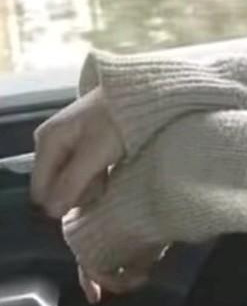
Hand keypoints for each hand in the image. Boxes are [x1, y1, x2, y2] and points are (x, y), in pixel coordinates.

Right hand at [30, 86, 162, 303]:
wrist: (145, 93)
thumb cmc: (119, 121)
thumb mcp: (96, 152)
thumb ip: (74, 181)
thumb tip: (51, 212)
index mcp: (48, 142)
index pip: (41, 189)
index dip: (63, 201)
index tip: (91, 197)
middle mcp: (52, 142)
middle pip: (56, 185)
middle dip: (80, 192)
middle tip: (105, 183)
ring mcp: (69, 142)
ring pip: (73, 179)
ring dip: (92, 184)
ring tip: (113, 174)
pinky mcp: (87, 143)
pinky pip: (85, 170)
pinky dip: (99, 175)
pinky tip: (114, 170)